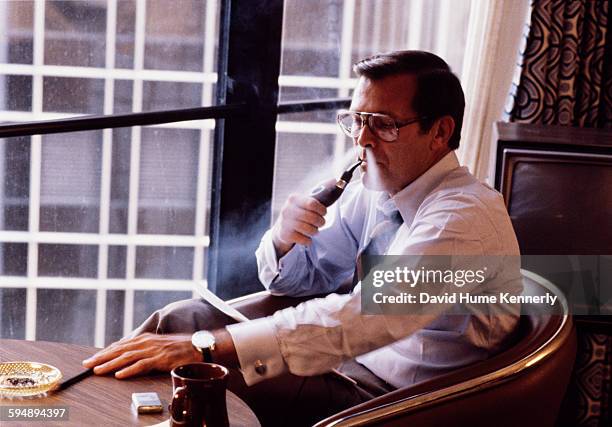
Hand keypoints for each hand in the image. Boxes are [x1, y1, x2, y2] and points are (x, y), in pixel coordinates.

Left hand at [82, 333, 200, 378]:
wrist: (197, 346)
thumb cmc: (179, 347)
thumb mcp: (158, 345)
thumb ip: (144, 349)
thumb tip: (128, 356)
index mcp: (145, 338)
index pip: (120, 345)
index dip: (105, 352)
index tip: (92, 359)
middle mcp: (146, 342)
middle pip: (120, 350)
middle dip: (102, 357)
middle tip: (87, 364)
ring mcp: (153, 350)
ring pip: (127, 357)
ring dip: (111, 364)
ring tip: (98, 370)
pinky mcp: (161, 359)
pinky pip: (142, 365)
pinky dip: (129, 370)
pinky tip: (120, 374)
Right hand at [271, 191, 327, 257]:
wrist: (281, 228)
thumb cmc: (299, 212)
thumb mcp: (307, 200)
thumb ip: (321, 190)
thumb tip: (335, 180)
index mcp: (294, 199)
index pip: (312, 203)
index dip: (321, 210)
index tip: (324, 212)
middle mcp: (287, 210)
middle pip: (312, 218)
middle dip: (320, 222)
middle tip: (320, 223)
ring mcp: (285, 223)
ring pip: (309, 229)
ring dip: (315, 231)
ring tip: (313, 230)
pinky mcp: (285, 235)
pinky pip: (304, 239)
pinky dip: (308, 240)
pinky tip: (306, 237)